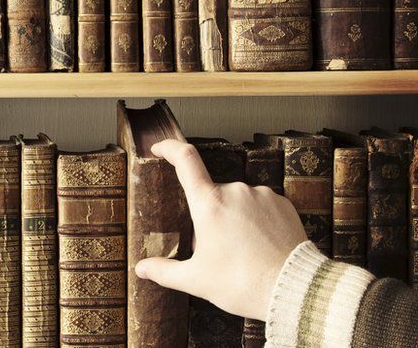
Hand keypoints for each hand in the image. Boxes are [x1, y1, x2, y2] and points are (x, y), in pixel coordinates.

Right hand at [134, 139, 307, 320]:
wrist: (295, 290)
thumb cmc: (244, 283)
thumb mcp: (197, 280)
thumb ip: (165, 271)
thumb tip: (142, 269)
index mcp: (209, 203)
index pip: (184, 159)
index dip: (169, 148)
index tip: (159, 149)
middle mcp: (235, 191)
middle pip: (211, 195)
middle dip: (208, 216)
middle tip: (215, 250)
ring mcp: (262, 195)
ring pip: (236, 201)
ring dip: (233, 219)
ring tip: (242, 254)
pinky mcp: (283, 204)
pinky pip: (260, 206)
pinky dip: (255, 221)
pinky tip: (259, 247)